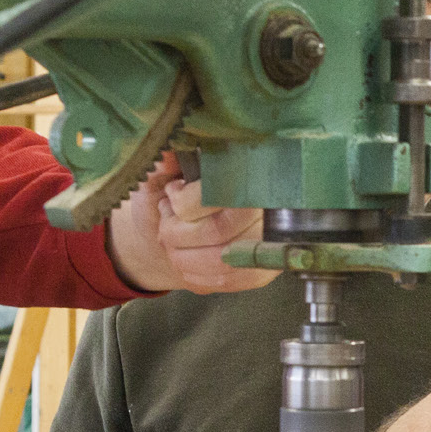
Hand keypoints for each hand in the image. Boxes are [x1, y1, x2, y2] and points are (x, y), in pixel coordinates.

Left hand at [105, 153, 277, 293]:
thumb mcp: (161, 173)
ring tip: (171, 243)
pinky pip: (229, 281)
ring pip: (222, 261)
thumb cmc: (170, 197)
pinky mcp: (263, 271)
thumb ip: (164, 163)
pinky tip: (184, 262)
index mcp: (249, 171)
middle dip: (180, 233)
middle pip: (220, 230)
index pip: (224, 193)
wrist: (176, 230)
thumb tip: (168, 150)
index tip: (170, 196)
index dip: (189, 202)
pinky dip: (197, 275)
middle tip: (165, 226)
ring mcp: (269, 242)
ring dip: (184, 257)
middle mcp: (268, 206)